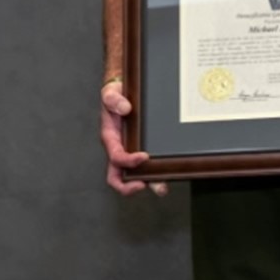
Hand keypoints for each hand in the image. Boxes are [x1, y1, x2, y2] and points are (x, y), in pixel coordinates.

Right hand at [100, 81, 167, 196]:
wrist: (122, 91)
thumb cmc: (115, 95)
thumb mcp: (110, 93)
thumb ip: (113, 99)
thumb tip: (125, 108)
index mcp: (110, 138)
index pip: (116, 157)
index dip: (128, 161)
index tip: (143, 157)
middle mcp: (120, 149)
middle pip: (119, 176)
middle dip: (130, 185)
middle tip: (145, 185)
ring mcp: (131, 151)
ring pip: (136, 175)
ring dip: (149, 183)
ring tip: (161, 188)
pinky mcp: (142, 148)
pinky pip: (148, 164)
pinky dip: (157, 171)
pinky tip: (169, 172)